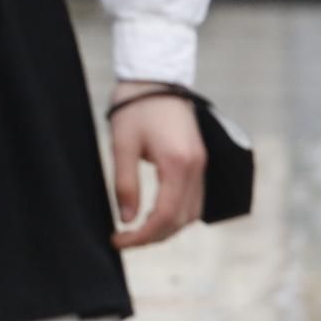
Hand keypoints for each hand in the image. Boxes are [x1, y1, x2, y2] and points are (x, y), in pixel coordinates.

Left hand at [108, 81, 205, 249]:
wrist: (155, 80)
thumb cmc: (134, 110)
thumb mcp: (121, 146)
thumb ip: (125, 185)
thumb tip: (126, 220)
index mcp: (178, 164)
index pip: (165, 216)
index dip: (142, 236)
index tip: (118, 241)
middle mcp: (197, 168)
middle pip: (182, 220)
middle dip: (153, 236)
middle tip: (123, 240)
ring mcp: (203, 165)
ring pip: (192, 213)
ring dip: (167, 228)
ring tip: (137, 232)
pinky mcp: (200, 161)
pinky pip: (195, 199)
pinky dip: (177, 214)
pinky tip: (155, 216)